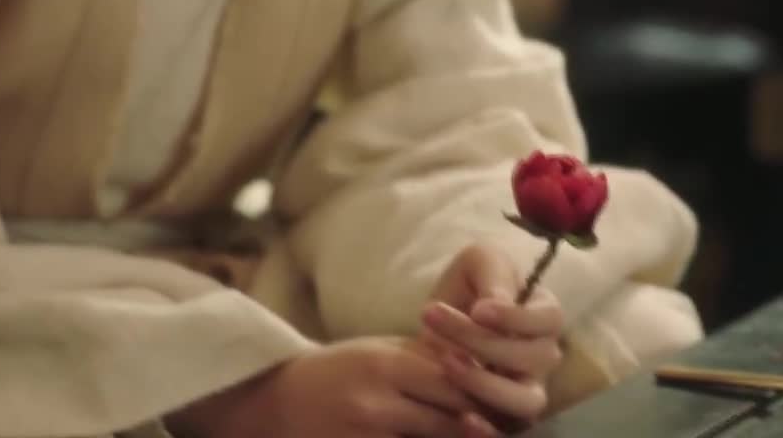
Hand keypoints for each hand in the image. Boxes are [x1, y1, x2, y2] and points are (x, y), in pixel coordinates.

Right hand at [165, 337, 496, 437]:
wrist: (277, 403)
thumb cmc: (339, 372)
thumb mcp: (380, 352)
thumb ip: (427, 359)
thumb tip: (485, 367)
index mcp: (385, 366)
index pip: (454, 382)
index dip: (483, 394)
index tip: (505, 399)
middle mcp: (376, 404)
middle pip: (449, 421)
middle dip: (480, 427)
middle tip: (501, 426)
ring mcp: (364, 436)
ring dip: (456, 437)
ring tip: (480, 432)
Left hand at [423, 244, 565, 426]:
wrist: (436, 323)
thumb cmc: (466, 286)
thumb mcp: (477, 263)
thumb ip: (492, 275)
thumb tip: (498, 304)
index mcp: (544, 315)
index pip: (550, 319)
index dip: (517, 318)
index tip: (477, 309)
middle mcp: (543, 356)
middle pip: (533, 359)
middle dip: (484, 342)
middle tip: (438, 321)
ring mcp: (527, 389)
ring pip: (526, 402)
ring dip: (486, 385)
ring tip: (447, 363)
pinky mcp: (503, 415)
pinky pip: (507, 432)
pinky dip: (488, 430)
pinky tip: (462, 417)